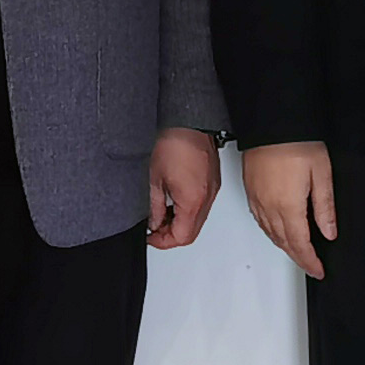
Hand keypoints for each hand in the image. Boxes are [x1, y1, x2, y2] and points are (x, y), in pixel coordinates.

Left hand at [145, 128, 221, 248]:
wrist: (190, 123)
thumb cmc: (174, 144)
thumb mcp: (155, 180)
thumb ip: (154, 207)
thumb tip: (154, 222)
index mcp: (192, 202)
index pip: (181, 237)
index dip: (163, 241)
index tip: (151, 236)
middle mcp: (206, 199)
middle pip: (192, 233)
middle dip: (171, 235)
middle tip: (155, 228)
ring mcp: (212, 191)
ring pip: (198, 221)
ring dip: (180, 223)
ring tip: (162, 213)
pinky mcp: (213, 183)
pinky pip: (203, 206)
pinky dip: (188, 210)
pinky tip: (174, 201)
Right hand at [241, 141, 335, 278]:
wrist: (271, 122)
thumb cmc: (296, 142)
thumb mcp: (321, 174)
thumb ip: (324, 207)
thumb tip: (329, 232)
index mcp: (288, 206)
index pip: (300, 245)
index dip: (310, 261)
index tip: (318, 270)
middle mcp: (268, 207)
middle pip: (283, 243)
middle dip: (298, 258)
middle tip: (310, 266)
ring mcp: (256, 199)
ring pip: (270, 234)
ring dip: (284, 246)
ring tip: (297, 252)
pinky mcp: (250, 190)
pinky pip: (259, 221)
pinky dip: (270, 232)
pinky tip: (277, 231)